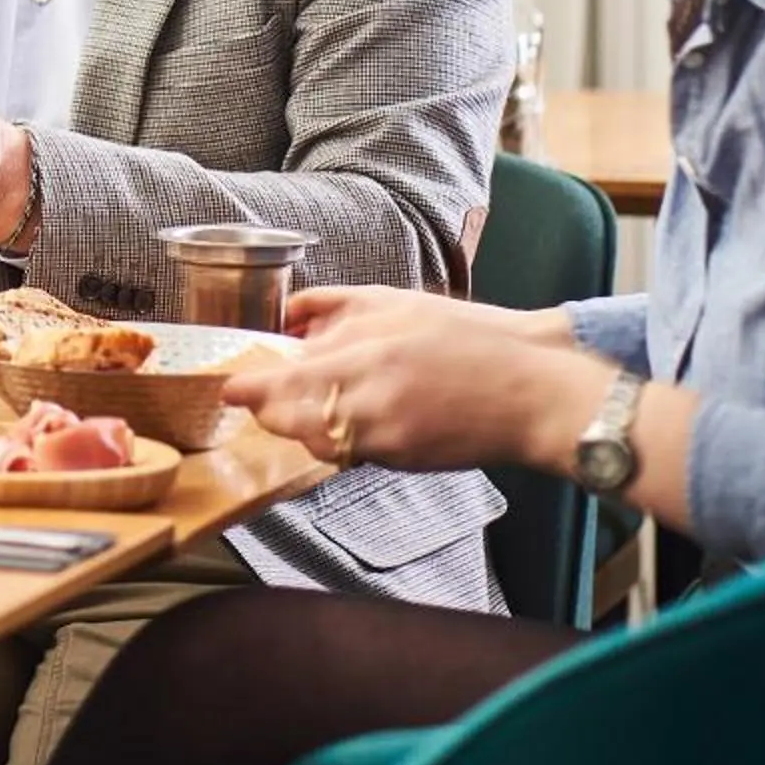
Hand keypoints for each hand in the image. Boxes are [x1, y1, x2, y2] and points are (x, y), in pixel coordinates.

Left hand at [225, 287, 615, 472]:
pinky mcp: (402, 462)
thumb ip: (334, 305)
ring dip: (305, 426)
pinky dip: (340, 439)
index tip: (231, 387)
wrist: (533, 392)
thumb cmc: (470, 339)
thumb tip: (287, 313)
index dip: (250, 390)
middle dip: (271, 411)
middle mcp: (373, 404)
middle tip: (266, 396)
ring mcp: (387, 439)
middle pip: (291, 421)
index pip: (287, 382)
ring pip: (317, 442)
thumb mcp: (398, 302)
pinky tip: (357, 418)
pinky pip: (350, 453)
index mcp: (370, 356)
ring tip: (318, 403)